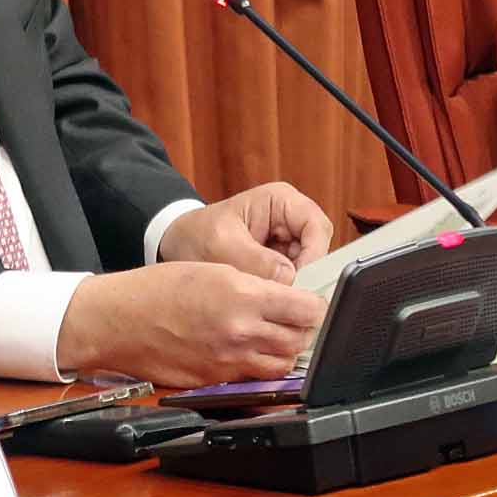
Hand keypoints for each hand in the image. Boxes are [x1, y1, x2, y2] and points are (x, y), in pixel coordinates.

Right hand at [53, 260, 327, 388]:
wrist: (118, 321)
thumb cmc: (158, 289)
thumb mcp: (213, 269)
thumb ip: (255, 285)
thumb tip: (288, 296)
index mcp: (242, 296)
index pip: (307, 309)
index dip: (314, 305)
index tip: (312, 302)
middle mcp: (240, 332)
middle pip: (301, 340)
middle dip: (303, 329)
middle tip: (293, 318)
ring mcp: (229, 362)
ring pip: (283, 365)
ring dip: (284, 351)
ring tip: (271, 336)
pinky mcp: (216, 381)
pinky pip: (254, 379)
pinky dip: (258, 368)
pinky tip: (247, 352)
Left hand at [158, 182, 333, 281]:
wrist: (178, 244)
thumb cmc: (196, 234)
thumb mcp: (222, 246)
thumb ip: (256, 261)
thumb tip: (289, 279)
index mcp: (281, 200)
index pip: (317, 227)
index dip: (314, 256)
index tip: (298, 281)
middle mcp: (291, 217)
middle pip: (318, 250)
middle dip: (303, 274)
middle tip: (283, 295)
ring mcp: (287, 240)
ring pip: (309, 268)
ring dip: (292, 284)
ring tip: (266, 294)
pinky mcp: (281, 260)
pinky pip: (295, 278)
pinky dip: (282, 289)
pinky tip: (264, 295)